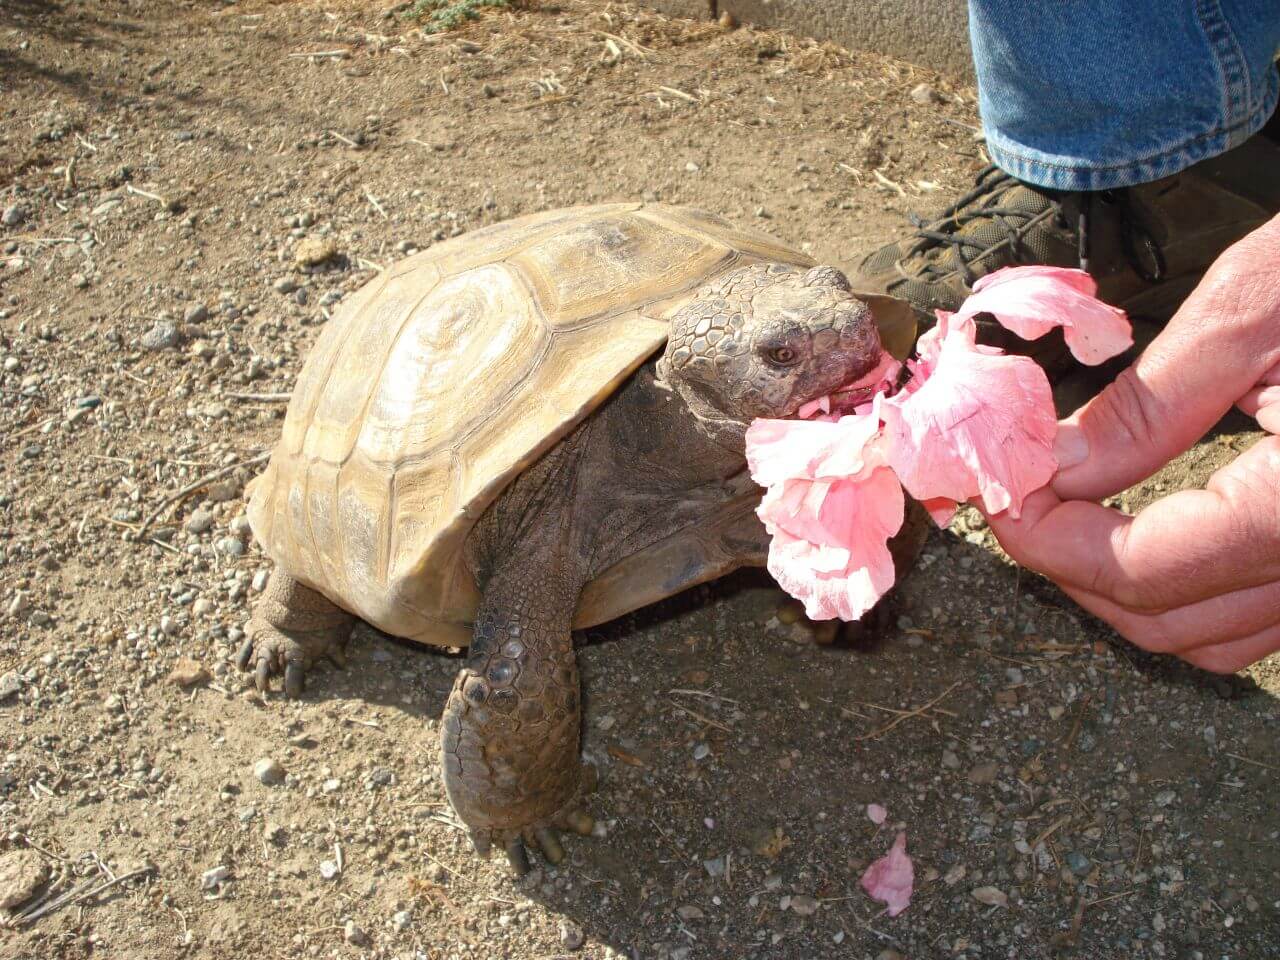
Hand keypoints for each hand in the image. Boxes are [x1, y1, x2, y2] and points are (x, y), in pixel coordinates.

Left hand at [984, 213, 1279, 672]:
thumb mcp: (1259, 308)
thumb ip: (1148, 407)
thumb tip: (1051, 468)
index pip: (1143, 571)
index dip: (1047, 540)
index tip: (999, 491)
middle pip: (1168, 622)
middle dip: (1072, 567)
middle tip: (1021, 496)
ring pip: (1214, 639)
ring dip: (1124, 589)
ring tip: (1071, 513)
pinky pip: (1262, 619)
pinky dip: (1189, 590)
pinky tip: (1150, 529)